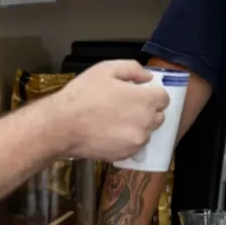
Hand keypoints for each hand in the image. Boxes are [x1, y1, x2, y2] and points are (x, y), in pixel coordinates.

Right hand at [52, 60, 169, 161]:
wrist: (62, 126)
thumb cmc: (83, 94)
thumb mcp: (106, 69)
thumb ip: (133, 69)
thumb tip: (148, 78)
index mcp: (145, 101)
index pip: (164, 98)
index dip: (152, 94)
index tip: (138, 93)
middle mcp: (146, 123)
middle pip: (157, 116)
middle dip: (146, 110)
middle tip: (124, 106)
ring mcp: (137, 141)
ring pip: (146, 131)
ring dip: (137, 125)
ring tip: (115, 120)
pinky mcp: (126, 155)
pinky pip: (134, 145)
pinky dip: (127, 139)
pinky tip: (110, 132)